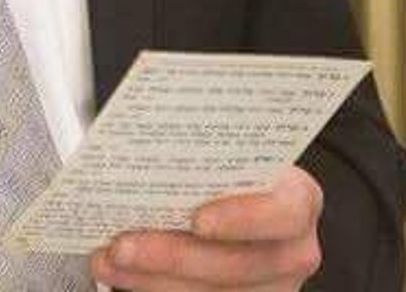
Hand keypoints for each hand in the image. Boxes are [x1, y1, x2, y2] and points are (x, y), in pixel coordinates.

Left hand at [90, 165, 322, 289]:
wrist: (246, 198)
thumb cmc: (235, 167)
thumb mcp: (232, 150)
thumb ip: (206, 150)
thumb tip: (145, 130)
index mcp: (297, 200)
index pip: (284, 213)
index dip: (243, 218)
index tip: (197, 220)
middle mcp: (292, 250)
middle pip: (235, 264)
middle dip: (172, 255)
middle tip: (123, 244)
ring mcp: (272, 287)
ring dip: (152, 278)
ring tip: (108, 259)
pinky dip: (152, 287)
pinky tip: (118, 273)